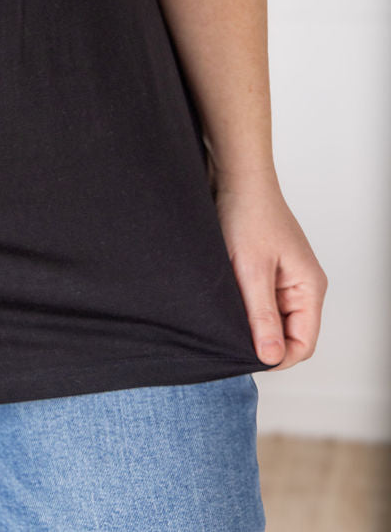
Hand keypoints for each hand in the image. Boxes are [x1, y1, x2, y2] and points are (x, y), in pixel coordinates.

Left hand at [212, 178, 327, 369]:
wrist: (234, 175)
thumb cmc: (248, 213)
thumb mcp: (251, 270)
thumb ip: (261, 315)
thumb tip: (271, 358)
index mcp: (309, 287)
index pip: (303, 344)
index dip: (277, 357)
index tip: (246, 356)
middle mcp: (301, 285)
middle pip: (287, 333)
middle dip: (261, 339)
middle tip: (230, 336)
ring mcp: (283, 277)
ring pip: (270, 317)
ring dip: (249, 320)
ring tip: (225, 313)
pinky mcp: (265, 268)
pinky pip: (258, 300)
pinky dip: (242, 304)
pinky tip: (224, 297)